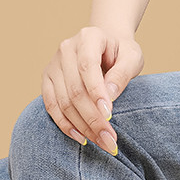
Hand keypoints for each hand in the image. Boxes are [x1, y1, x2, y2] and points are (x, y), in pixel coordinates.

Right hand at [41, 27, 144, 153]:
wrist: (104, 48)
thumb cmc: (121, 53)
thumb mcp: (132, 57)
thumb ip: (122, 74)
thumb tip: (108, 97)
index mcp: (88, 37)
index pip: (88, 67)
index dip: (96, 93)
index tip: (109, 115)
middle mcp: (66, 49)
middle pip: (75, 90)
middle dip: (93, 118)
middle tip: (110, 140)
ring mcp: (53, 65)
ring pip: (63, 102)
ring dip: (82, 126)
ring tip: (101, 142)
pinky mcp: (47, 81)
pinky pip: (51, 107)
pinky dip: (65, 125)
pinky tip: (82, 138)